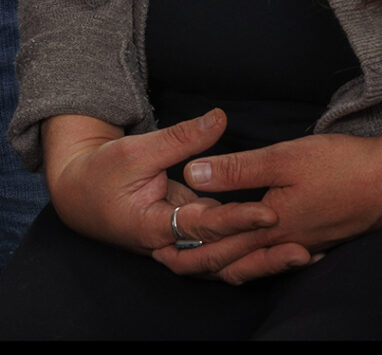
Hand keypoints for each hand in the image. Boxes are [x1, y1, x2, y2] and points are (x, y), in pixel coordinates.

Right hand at [40, 111, 277, 257]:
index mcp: (151, 229)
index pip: (201, 228)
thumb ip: (181, 138)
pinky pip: (222, 251)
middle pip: (218, 261)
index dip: (236, 221)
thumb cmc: (103, 171)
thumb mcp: (137, 149)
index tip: (269, 212)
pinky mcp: (189, 241)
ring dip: (259, 262)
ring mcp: (180, 248)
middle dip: (258, 258)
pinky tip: (284, 247)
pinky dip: (251, 252)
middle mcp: (168, 248)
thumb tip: (220, 118)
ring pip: (223, 264)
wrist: (79, 195)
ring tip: (302, 255)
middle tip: (300, 248)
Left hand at [157, 120, 381, 283]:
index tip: (157, 249)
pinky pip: (278, 256)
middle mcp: (283, 242)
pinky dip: (257, 259)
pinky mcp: (318, 237)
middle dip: (199, 263)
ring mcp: (303, 243)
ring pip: (256, 262)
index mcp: (269, 225)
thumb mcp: (284, 159)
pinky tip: (255, 256)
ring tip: (203, 262)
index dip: (187, 246)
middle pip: (233, 260)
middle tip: (168, 263)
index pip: (217, 243)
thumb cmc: (342, 166)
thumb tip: (192, 175)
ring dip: (227, 262)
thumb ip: (237, 170)